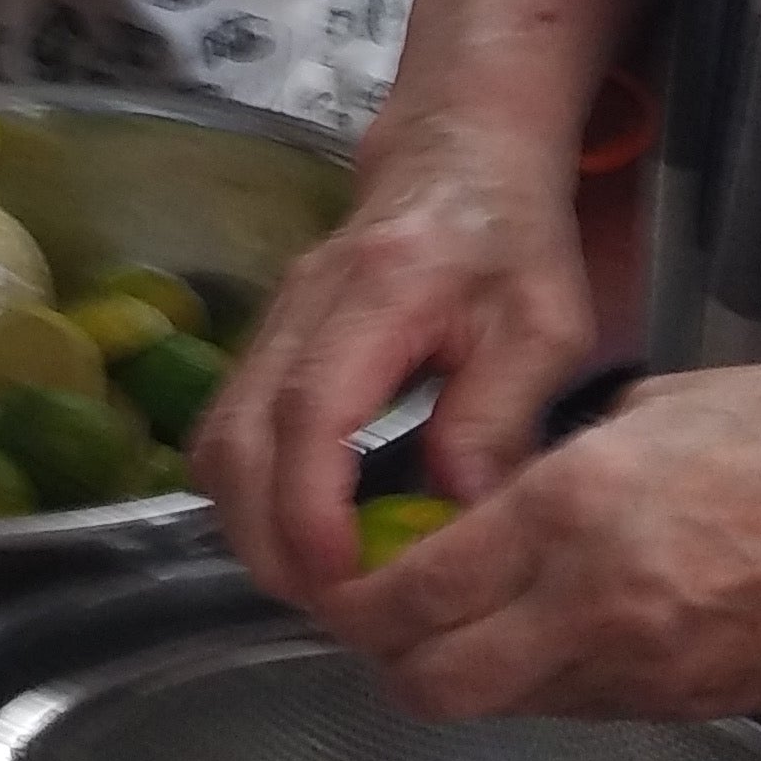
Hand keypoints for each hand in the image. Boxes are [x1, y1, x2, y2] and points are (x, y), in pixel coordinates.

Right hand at [197, 115, 597, 608]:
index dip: (311, 506)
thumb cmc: (512, 237)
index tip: (342, 581)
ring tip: (319, 582)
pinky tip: (304, 532)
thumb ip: (501, 414)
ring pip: (216, 439)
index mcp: (378, 290)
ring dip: (250, 525)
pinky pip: (226, 430)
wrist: (459, 152)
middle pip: (237, 436)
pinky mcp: (266, 341)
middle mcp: (302, 303)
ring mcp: (272, 320)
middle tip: (332, 609)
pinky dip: (249, 495)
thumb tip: (457, 516)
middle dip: (268, 540)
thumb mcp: (544, 323)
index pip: (312, 409)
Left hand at [310, 362, 760, 721]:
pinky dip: (541, 680)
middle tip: (380, 617)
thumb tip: (499, 502)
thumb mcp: (658, 407)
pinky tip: (553, 629)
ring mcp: (644, 671)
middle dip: (388, 660)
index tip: (338, 579)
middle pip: (434, 685)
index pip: (416, 592)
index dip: (354, 600)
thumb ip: (564, 466)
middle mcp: (595, 607)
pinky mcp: (688, 710)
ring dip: (465, 673)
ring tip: (463, 620)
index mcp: (574, 512)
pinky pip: (577, 707)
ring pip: (502, 706)